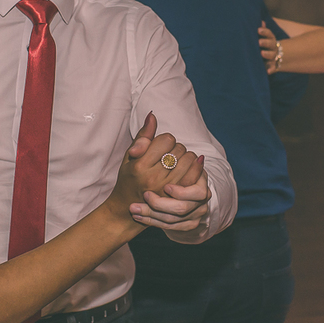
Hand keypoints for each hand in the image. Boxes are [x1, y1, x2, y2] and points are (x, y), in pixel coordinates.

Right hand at [117, 113, 207, 231]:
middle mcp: (154, 178)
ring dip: (186, 157)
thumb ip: (143, 136)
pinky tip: (189, 166)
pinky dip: (196, 167)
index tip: (160, 147)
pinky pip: (196, 176)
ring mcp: (167, 190)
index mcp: (140, 166)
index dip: (165, 140)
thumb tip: (152, 115)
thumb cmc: (128, 178)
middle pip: (179, 149)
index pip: (167, 140)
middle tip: (168, 155)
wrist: (128, 207)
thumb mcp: (130, 156)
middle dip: (176, 148)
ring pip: (190, 160)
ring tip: (177, 162)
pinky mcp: (178, 198)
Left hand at [258, 22, 282, 74]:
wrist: (279, 57)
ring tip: (262, 53)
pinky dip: (271, 69)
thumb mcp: (266, 38)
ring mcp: (275, 56)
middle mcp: (274, 47)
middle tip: (259, 42)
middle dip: (265, 43)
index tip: (258, 30)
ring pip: (272, 55)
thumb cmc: (268, 45)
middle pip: (271, 44)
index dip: (264, 32)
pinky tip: (267, 71)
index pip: (269, 34)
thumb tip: (261, 21)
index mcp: (272, 40)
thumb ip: (263, 31)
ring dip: (268, 54)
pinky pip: (274, 68)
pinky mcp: (274, 65)